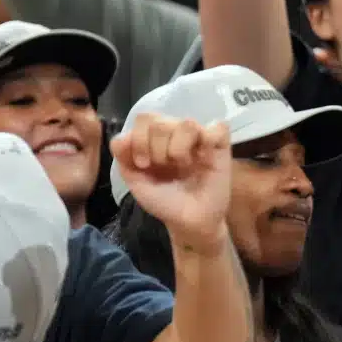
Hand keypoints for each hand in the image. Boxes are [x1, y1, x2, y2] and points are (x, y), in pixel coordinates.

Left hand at [110, 115, 232, 249]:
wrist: (190, 222)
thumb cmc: (164, 202)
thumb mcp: (137, 183)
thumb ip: (124, 159)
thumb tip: (121, 138)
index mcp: (154, 138)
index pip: (144, 119)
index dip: (139, 140)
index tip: (144, 165)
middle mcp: (176, 132)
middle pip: (161, 122)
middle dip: (157, 149)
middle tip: (165, 168)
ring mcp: (199, 137)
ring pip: (187, 123)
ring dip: (180, 148)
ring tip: (184, 165)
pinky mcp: (221, 145)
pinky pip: (218, 127)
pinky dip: (209, 139)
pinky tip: (204, 158)